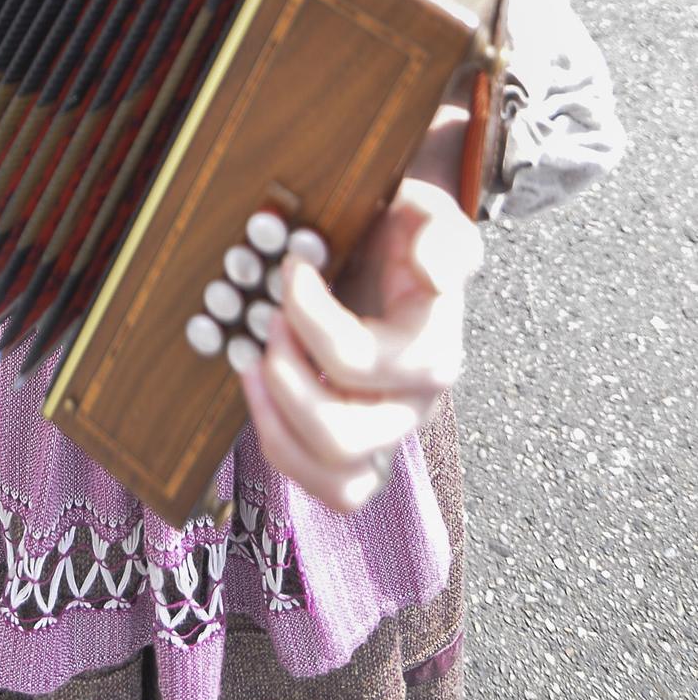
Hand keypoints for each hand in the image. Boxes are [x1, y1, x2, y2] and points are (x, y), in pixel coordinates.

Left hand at [236, 179, 481, 514]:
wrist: (400, 247)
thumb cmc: (406, 232)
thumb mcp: (431, 214)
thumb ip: (444, 238)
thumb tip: (434, 274)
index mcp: (433, 349)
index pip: (360, 361)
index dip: (308, 316)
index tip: (292, 265)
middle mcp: (415, 403)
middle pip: (343, 435)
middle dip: (286, 377)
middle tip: (268, 318)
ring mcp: (389, 433)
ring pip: (337, 477)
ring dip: (278, 418)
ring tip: (254, 359)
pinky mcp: (363, 448)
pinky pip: (328, 486)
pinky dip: (281, 443)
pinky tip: (257, 385)